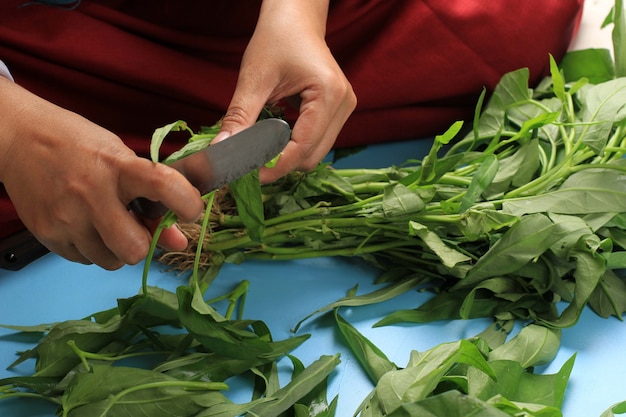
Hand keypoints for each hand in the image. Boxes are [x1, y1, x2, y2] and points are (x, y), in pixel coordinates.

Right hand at [0, 79, 203, 269]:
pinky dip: (92, 249)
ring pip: (111, 262)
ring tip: (108, 224)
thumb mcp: (120, 159)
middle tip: (138, 228)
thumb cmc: (77, 144)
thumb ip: (152, 198)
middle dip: (143, 244)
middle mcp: (90, 194)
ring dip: (118, 249)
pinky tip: (86, 225)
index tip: (191, 211)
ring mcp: (65, 218)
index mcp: (116, 166)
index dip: (187, 203)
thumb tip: (178, 240)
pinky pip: (85, 260)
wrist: (17, 137)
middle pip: (134, 249)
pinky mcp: (47, 235)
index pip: (163, 185)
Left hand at [216, 0, 356, 182]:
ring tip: (258, 151)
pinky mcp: (339, 111)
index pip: (302, 147)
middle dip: (280, 165)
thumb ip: (240, 118)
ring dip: (286, 157)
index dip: (275, 167)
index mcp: (328, 94)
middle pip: (311, 156)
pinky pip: (317, 141)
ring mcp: (345, 108)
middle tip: (247, 165)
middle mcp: (344, 104)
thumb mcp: (254, 79)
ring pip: (315, 153)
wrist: (295, 19)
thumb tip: (223, 152)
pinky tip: (273, 138)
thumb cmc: (275, 39)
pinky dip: (293, 146)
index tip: (247, 175)